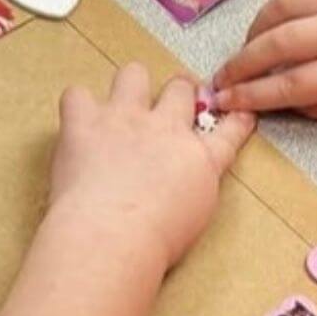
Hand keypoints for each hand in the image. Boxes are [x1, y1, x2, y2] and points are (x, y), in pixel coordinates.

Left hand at [49, 63, 254, 266]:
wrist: (113, 235)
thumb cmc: (155, 240)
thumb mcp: (197, 216)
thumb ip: (196, 186)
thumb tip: (186, 179)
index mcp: (199, 158)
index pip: (228, 132)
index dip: (235, 120)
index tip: (239, 114)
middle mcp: (165, 128)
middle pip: (180, 88)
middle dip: (180, 90)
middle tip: (173, 101)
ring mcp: (124, 119)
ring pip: (133, 75)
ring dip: (130, 86)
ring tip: (123, 104)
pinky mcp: (84, 123)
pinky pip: (77, 95)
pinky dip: (78, 105)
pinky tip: (79, 121)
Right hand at [213, 0, 316, 129]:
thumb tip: (281, 101)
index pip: (285, 84)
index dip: (248, 95)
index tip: (223, 100)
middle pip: (276, 42)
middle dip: (240, 62)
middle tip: (222, 76)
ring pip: (283, 4)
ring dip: (256, 26)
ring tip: (249, 45)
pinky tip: (278, 13)